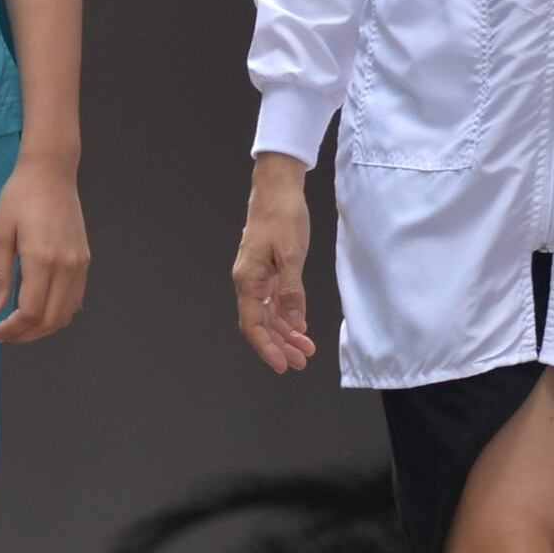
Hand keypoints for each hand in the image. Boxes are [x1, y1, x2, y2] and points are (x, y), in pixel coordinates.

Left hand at [0, 150, 89, 344]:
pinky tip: (39, 309)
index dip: (11, 329)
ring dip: (42, 328)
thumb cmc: (20, 196)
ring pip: (66, 314)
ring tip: (19, 326)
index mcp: (41, 259)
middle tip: (3, 335)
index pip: (30, 311)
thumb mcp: (0, 232)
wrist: (52, 172)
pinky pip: (75, 299)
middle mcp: (66, 266)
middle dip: (25, 335)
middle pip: (50, 320)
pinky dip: (58, 313)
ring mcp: (79, 264)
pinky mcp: (85, 260)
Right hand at [234, 151, 317, 371]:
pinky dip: (286, 315)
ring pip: (268, 314)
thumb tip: (295, 323)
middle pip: (260, 324)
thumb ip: (292, 292)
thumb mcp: (291, 255)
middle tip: (301, 361)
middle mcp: (248, 281)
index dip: (268, 348)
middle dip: (280, 345)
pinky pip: (273, 300)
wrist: (277, 187)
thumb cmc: (282, 215)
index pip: (253, 325)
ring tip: (306, 348)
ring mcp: (257, 276)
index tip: (283, 365)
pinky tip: (299, 325)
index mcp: (248, 280)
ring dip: (285, 333)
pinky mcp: (267, 269)